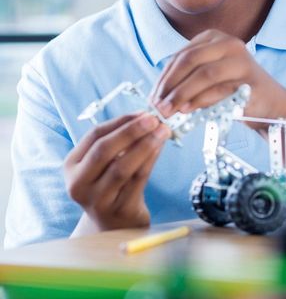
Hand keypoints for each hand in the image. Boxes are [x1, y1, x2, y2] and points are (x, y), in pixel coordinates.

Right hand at [65, 112, 170, 230]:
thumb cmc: (111, 184)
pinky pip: (137, 180)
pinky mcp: (119, 210)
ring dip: (145, 144)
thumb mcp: (105, 163)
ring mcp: (97, 200)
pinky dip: (151, 160)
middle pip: (104, 150)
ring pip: (122, 167)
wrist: (114, 225)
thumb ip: (119, 140)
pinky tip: (160, 147)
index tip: (142, 112)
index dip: (120, 121)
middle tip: (153, 118)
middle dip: (131, 131)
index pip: (95, 136)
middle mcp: (79, 185)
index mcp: (72, 166)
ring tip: (163, 130)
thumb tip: (145, 115)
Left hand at [150, 29, 285, 128]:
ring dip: (183, 94)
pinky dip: (201, 101)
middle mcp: (229, 43)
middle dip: (170, 85)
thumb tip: (157, 96)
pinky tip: (188, 111)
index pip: (181, 55)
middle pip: (190, 61)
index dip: (164, 77)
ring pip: (204, 74)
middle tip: (158, 106)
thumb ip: (187, 78)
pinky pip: (220, 90)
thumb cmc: (234, 90)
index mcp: (215, 37)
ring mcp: (242, 60)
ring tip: (170, 111)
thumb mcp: (209, 76)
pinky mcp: (250, 80)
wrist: (270, 103)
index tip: (152, 97)